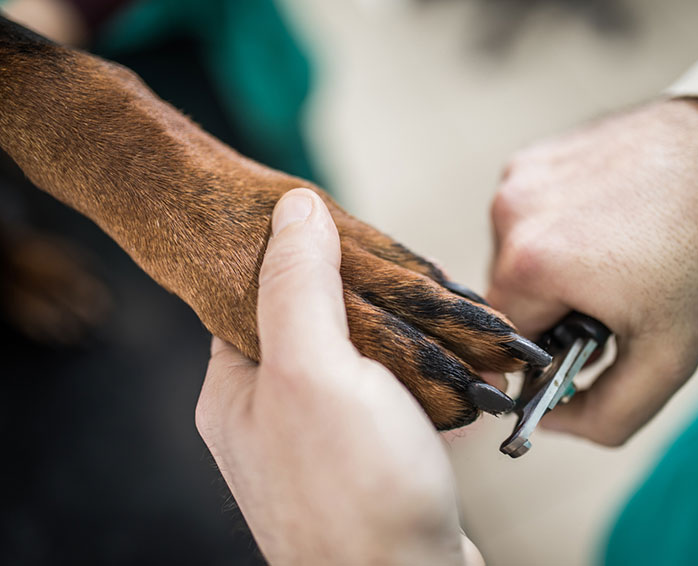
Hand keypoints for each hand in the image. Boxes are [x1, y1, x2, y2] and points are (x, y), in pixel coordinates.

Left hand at [195, 190, 481, 565]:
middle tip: (414, 280)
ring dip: (399, 337)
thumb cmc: (354, 491)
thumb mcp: (314, 370)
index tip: (351, 235)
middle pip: (311, 322)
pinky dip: (417, 378)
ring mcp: (318, 442)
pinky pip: (386, 398)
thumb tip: (294, 205)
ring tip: (443, 320)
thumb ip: (298, 284)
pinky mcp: (364, 462)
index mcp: (234, 388)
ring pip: (356, 359)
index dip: (301, 255)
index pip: (255, 292)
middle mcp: (268, 415)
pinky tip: (449, 373)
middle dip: (365, 297)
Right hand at [488, 98, 697, 445]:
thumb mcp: (671, 356)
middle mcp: (510, 214)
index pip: (507, 344)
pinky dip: (561, 228)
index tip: (592, 342)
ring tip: (620, 252)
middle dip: (556, 310)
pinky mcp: (535, 155)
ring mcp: (520, 177)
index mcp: (530, 265)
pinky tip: (613, 217)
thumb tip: (550, 423)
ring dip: (557, 268)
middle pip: (511, 298)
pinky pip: (531, 215)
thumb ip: (605, 414)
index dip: (550, 356)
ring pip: (519, 256)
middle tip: (618, 298)